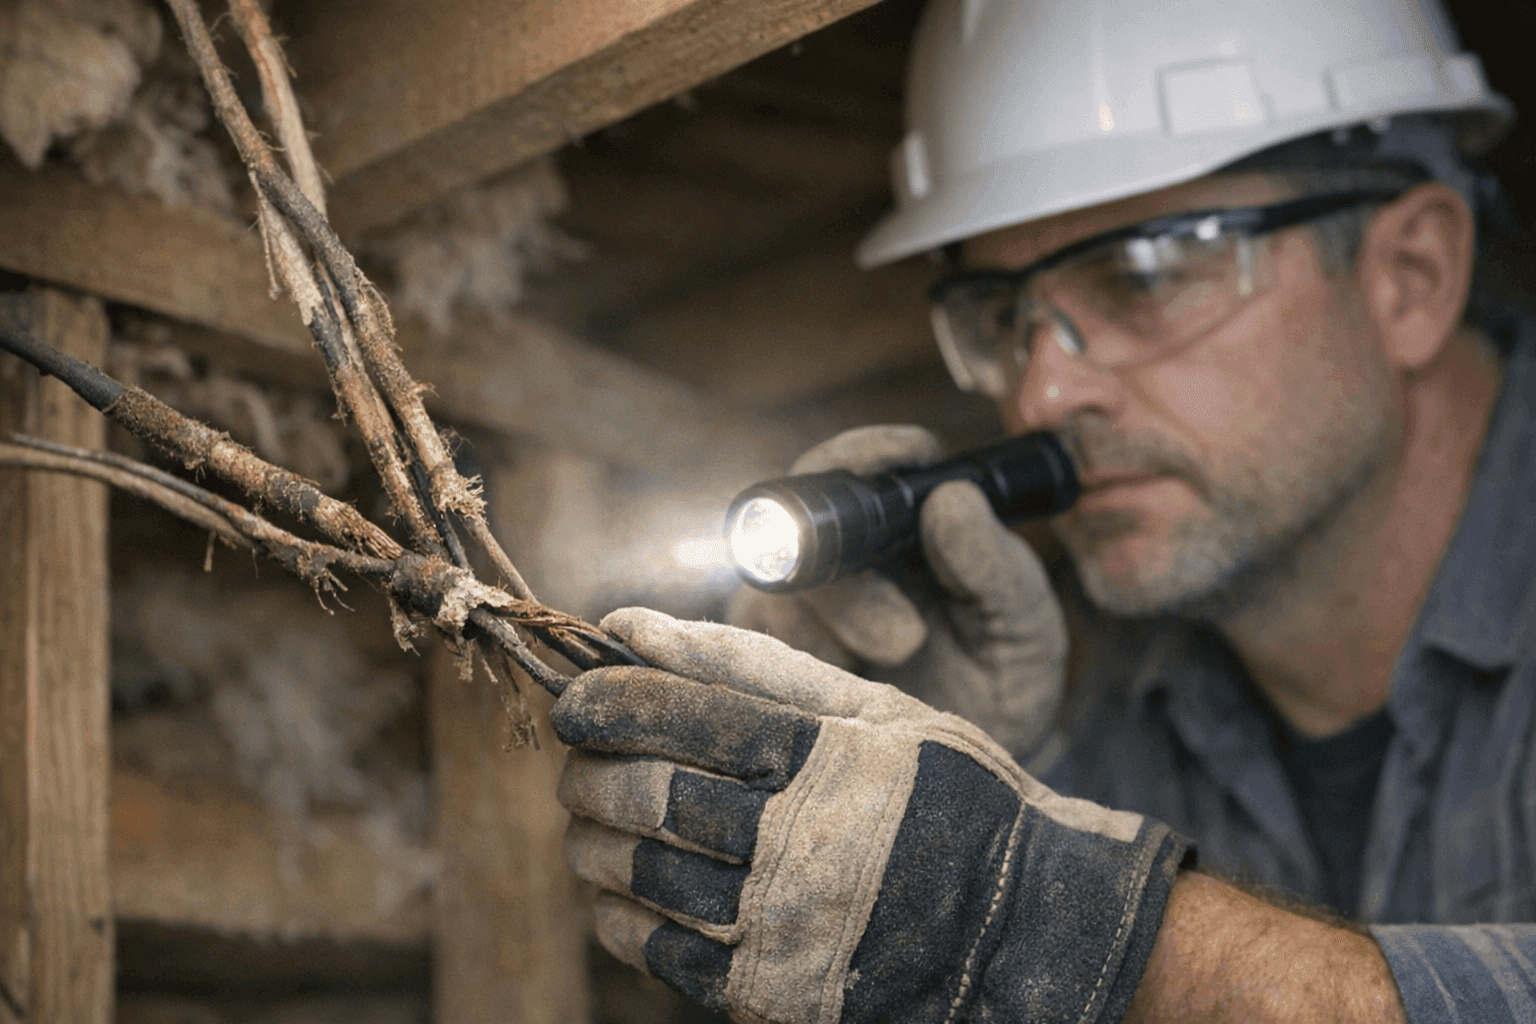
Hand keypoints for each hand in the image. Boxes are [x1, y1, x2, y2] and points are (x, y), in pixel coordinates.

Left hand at [553, 608, 1187, 1023]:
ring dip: (591, 841)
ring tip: (590, 819)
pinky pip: (661, 953)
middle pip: (645, 796)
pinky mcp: (771, 993)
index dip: (606, 702)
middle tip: (577, 759)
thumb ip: (754, 664)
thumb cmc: (950, 798)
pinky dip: (618, 917)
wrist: (1027, 930)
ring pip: (641, 875)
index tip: (576, 699)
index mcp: (823, 758)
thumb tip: (633, 624)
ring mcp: (782, 926)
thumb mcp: (875, 710)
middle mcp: (797, 842)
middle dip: (588, 772)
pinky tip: (616, 891)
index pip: (678, 716)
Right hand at [728, 425, 1068, 759]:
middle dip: (851, 586)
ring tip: (887, 680)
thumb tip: (952, 498)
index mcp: (904, 525)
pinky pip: (750, 652)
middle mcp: (840, 555)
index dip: (869, 454)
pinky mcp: (764, 661)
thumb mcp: (1024, 631)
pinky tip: (843, 697)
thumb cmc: (998, 690)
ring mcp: (796, 606)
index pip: (865, 463)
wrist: (966, 785)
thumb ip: (995, 566)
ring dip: (832, 636)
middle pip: (805, 526)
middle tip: (905, 640)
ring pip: (777, 593)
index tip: (905, 464)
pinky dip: (799, 675)